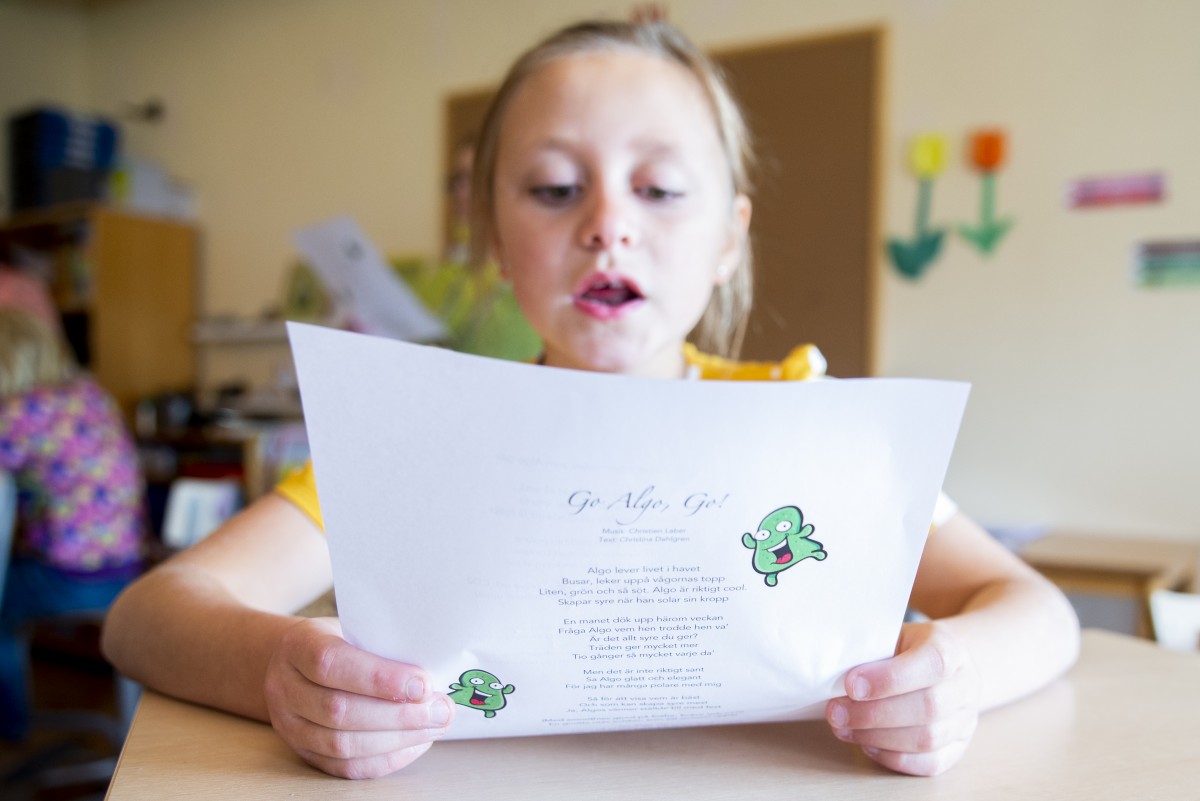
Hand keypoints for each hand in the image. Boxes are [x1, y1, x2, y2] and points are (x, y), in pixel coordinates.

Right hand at [264, 616, 453, 777]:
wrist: (295, 661)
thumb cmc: (339, 640)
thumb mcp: (355, 626)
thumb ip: (384, 643)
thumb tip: (436, 664)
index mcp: (298, 646)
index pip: (331, 663)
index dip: (378, 678)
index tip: (423, 685)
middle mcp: (285, 687)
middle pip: (339, 711)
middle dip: (398, 716)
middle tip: (440, 710)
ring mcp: (289, 725)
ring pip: (342, 745)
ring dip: (397, 740)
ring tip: (434, 727)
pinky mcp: (304, 753)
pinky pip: (345, 768)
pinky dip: (386, 759)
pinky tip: (415, 743)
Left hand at [825, 620, 979, 775]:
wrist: (944, 665)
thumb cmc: (908, 649)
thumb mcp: (892, 635)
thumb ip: (871, 651)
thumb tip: (832, 672)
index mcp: (950, 648)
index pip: (932, 663)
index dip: (890, 678)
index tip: (851, 684)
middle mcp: (965, 685)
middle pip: (929, 707)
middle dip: (874, 714)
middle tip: (835, 712)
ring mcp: (966, 720)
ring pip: (928, 739)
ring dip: (878, 737)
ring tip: (843, 727)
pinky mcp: (958, 748)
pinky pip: (930, 764)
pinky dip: (893, 758)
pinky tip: (867, 745)